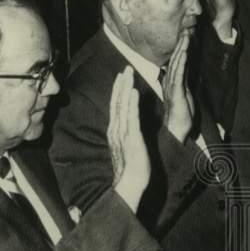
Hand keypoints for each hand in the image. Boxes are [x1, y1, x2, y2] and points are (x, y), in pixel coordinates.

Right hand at [108, 66, 149, 211]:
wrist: (130, 183)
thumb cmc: (131, 167)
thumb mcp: (126, 146)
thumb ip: (126, 134)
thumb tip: (127, 127)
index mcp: (116, 131)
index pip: (116, 106)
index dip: (117, 91)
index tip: (120, 77)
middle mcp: (117, 129)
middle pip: (117, 102)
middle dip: (121, 84)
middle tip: (125, 68)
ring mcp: (123, 133)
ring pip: (123, 106)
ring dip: (125, 88)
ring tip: (128, 74)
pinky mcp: (132, 137)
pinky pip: (132, 117)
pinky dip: (131, 103)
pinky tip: (133, 92)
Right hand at [161, 32, 195, 142]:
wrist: (176, 128)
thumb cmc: (181, 114)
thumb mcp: (186, 95)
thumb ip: (186, 82)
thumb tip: (189, 72)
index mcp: (173, 82)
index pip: (177, 62)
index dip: (181, 49)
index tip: (186, 37)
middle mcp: (171, 82)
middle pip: (176, 60)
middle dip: (181, 45)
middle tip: (186, 30)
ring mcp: (172, 86)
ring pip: (177, 64)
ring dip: (181, 50)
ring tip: (185, 37)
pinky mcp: (176, 92)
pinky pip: (178, 74)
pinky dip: (181, 62)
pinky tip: (184, 53)